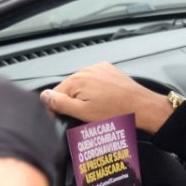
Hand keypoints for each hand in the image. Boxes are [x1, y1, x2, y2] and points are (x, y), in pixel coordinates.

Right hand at [0, 74, 61, 179]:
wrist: (9, 167)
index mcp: (2, 87)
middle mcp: (26, 97)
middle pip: (14, 100)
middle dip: (6, 111)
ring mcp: (43, 117)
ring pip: (31, 117)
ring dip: (22, 126)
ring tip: (7, 144)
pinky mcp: (53, 138)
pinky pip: (43, 137)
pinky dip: (34, 142)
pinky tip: (21, 153)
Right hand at [39, 62, 173, 133]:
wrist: (141, 106)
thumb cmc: (116, 112)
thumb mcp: (82, 113)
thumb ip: (60, 103)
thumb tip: (44, 95)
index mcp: (77, 79)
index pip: (55, 93)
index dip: (58, 108)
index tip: (65, 117)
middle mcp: (86, 70)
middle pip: (68, 88)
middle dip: (73, 102)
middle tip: (85, 116)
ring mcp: (98, 68)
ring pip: (81, 84)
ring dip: (84, 96)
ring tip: (98, 108)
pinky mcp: (108, 70)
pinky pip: (94, 80)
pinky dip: (95, 90)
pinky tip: (104, 100)